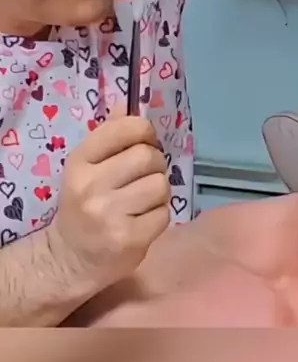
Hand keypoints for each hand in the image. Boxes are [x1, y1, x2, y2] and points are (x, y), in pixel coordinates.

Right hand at [48, 115, 169, 290]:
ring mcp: (109, 215)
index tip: (144, 142)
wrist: (69, 259)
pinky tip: (142, 220)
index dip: (143, 131)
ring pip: (160, 184)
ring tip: (143, 200)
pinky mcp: (129, 239)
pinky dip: (159, 215)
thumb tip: (126, 103)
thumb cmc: (84, 204)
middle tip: (144, 176)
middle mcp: (91, 186)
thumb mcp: (87, 167)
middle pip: (147, 156)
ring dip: (159, 191)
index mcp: (80, 161)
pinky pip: (164, 213)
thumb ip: (109, 135)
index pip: (125, 128)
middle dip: (154, 164)